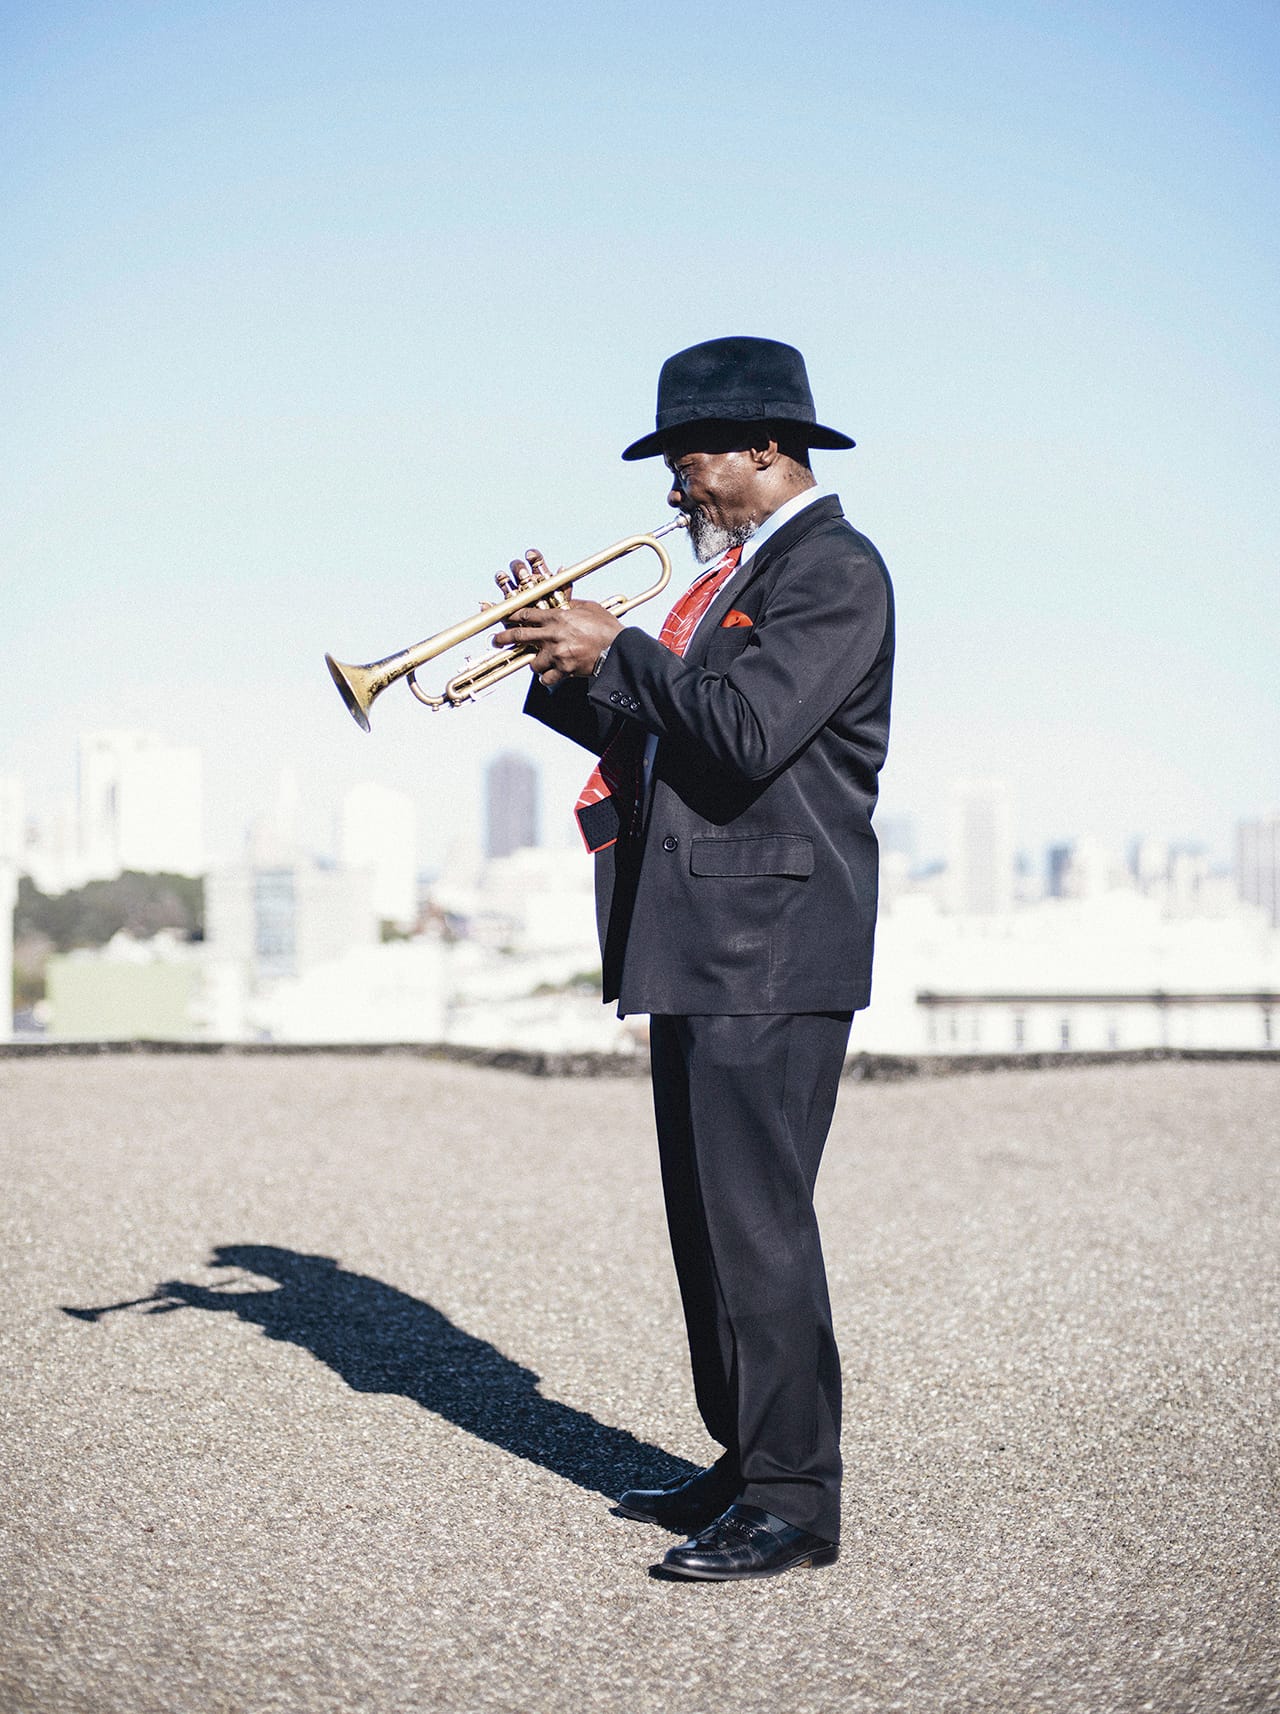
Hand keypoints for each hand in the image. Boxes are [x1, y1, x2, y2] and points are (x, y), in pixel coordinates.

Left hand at [494, 549, 621, 687]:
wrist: (618, 650)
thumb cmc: (607, 628)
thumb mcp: (589, 608)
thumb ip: (572, 605)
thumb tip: (564, 602)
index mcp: (556, 617)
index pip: (526, 614)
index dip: (512, 616)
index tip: (504, 617)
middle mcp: (552, 635)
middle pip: (519, 636)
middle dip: (504, 638)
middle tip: (495, 640)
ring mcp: (556, 654)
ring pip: (532, 662)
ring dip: (535, 663)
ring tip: (540, 662)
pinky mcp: (563, 670)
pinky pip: (546, 678)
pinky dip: (547, 679)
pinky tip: (550, 676)